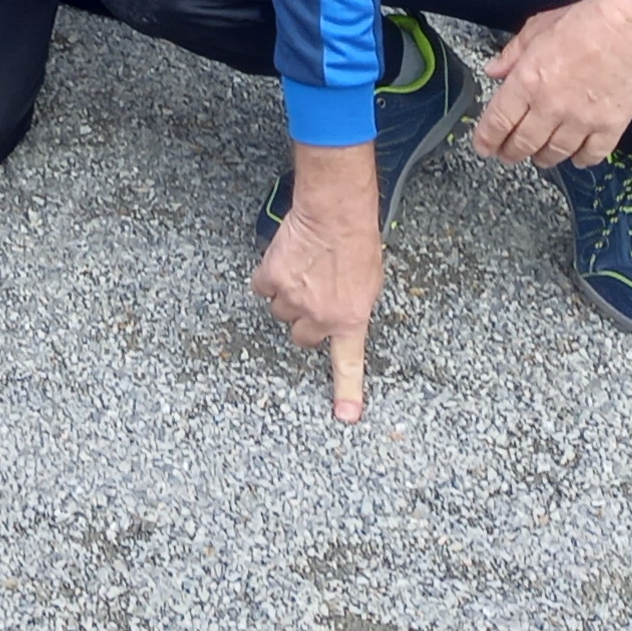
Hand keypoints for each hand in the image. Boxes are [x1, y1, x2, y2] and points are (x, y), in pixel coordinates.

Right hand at [251, 142, 383, 422]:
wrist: (335, 213)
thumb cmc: (358, 240)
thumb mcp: (369, 283)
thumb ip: (352, 307)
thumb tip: (340, 315)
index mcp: (350, 320)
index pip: (347, 366)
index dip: (346, 393)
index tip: (345, 417)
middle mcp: (320, 317)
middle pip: (302, 336)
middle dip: (305, 320)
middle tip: (313, 296)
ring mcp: (293, 300)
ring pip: (280, 310)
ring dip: (287, 295)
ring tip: (302, 269)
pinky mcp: (271, 279)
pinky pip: (262, 287)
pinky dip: (268, 277)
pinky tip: (284, 260)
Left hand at [474, 0, 631, 169]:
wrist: (626, 28)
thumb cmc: (582, 23)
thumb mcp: (535, 29)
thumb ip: (511, 54)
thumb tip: (493, 71)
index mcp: (527, 82)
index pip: (498, 121)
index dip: (487, 139)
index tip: (484, 146)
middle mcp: (550, 107)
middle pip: (523, 143)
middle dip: (510, 153)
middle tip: (507, 155)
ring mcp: (580, 120)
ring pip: (555, 153)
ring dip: (543, 158)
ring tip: (539, 156)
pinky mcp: (609, 126)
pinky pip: (590, 154)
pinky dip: (580, 159)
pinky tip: (575, 157)